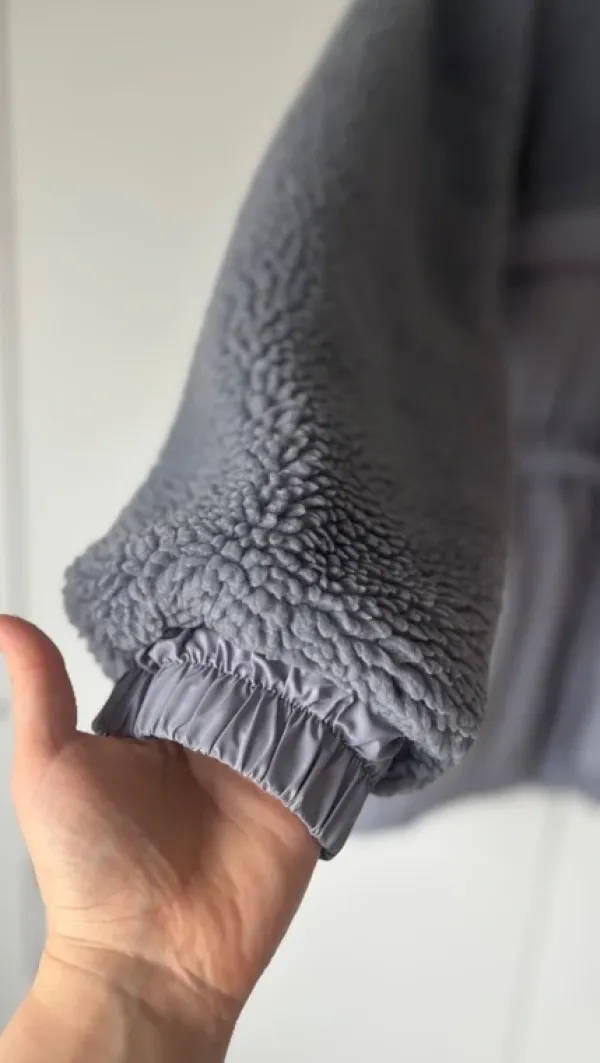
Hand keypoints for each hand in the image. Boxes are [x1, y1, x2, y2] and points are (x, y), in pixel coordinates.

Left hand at [0, 617, 316, 1059]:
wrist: (150, 961)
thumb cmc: (89, 870)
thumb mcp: (50, 767)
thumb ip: (40, 692)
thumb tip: (4, 623)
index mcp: (161, 720)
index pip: (195, 648)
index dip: (210, 610)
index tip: (230, 563)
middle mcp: (216, 735)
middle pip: (252, 663)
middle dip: (270, 626)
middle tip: (294, 576)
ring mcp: (264, 764)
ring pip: (299, 695)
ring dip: (314, 663)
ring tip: (334, 609)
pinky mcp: (305, 796)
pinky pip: (336, 745)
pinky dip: (350, 714)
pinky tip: (360, 675)